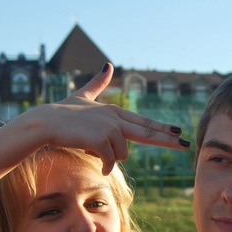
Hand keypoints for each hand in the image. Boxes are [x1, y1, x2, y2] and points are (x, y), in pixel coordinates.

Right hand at [33, 63, 188, 174]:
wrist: (43, 123)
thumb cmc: (61, 112)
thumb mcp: (83, 96)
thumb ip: (98, 84)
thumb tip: (107, 65)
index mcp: (114, 111)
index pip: (143, 122)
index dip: (162, 128)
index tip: (179, 132)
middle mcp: (115, 118)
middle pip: (147, 132)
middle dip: (168, 140)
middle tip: (187, 145)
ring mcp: (109, 128)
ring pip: (122, 154)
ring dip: (110, 159)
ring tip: (92, 151)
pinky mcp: (100, 139)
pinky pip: (111, 161)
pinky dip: (106, 166)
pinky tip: (100, 166)